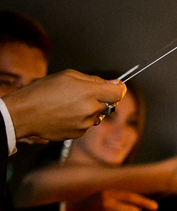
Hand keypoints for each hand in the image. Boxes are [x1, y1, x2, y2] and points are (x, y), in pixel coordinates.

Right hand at [3, 70, 125, 142]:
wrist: (24, 113)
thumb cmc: (42, 91)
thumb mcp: (67, 76)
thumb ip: (93, 80)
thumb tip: (113, 83)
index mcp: (88, 92)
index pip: (118, 93)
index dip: (119, 89)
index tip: (116, 86)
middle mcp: (90, 109)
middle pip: (109, 104)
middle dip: (100, 99)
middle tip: (82, 94)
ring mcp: (85, 124)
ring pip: (98, 116)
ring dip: (90, 110)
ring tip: (69, 105)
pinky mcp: (79, 134)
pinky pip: (87, 125)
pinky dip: (81, 120)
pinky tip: (65, 115)